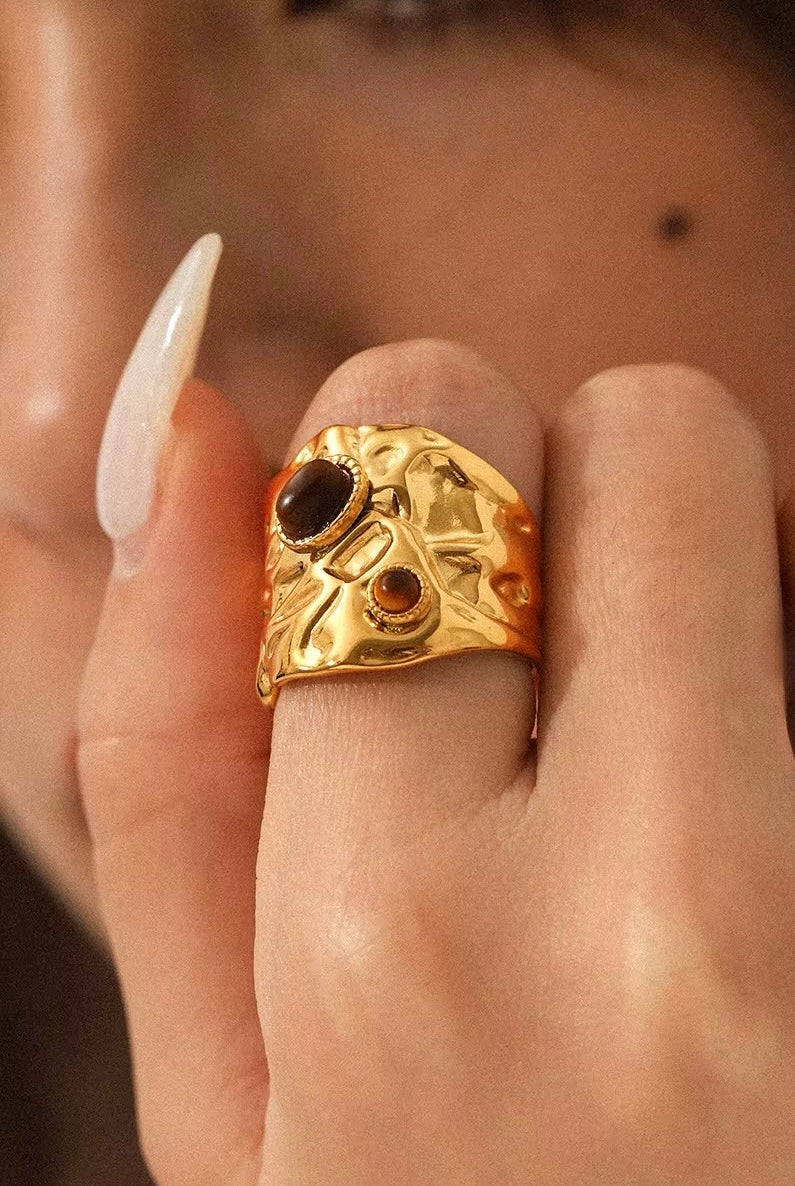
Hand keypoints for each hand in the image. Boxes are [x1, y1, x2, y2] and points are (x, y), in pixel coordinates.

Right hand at [76, 334, 794, 1183]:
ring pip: (794, 518)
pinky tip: (755, 838)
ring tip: (665, 783)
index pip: (415, 431)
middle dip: (577, 501)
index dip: (401, 457)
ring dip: (711, 597)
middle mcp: (674, 913)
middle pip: (653, 429)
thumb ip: (167, 735)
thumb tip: (184, 434)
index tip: (405, 566)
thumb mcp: (220, 1083)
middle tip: (554, 673)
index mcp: (401, 940)